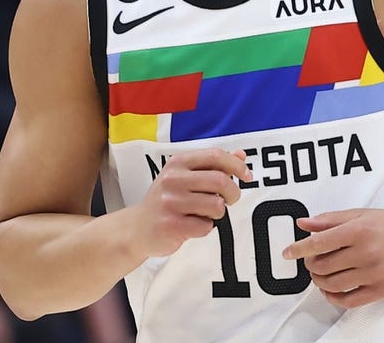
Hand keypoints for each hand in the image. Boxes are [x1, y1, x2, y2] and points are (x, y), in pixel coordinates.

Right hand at [131, 149, 251, 258]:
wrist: (137, 228)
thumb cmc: (167, 200)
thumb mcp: (185, 176)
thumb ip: (212, 165)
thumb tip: (241, 155)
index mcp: (178, 163)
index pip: (215, 156)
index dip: (236, 165)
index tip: (247, 175)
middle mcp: (172, 179)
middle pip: (221, 181)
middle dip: (233, 193)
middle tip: (229, 200)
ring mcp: (171, 203)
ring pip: (216, 206)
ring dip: (217, 214)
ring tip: (204, 214)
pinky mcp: (171, 225)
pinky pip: (206, 227)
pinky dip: (205, 228)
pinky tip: (192, 226)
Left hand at [282, 208, 383, 307]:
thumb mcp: (361, 214)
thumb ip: (330, 220)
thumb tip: (303, 224)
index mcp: (359, 230)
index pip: (320, 242)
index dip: (299, 249)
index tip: (287, 253)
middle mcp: (366, 252)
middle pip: (323, 265)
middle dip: (310, 265)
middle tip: (311, 261)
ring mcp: (374, 273)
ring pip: (334, 285)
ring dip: (319, 281)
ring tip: (319, 275)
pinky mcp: (382, 289)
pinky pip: (350, 301)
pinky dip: (334, 298)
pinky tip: (330, 291)